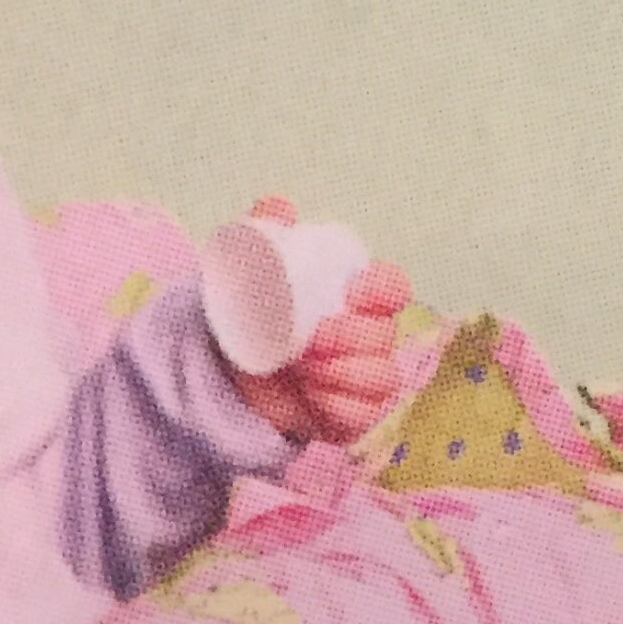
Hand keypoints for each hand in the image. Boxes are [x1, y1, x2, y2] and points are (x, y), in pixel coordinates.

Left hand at [223, 194, 411, 447]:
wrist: (229, 377)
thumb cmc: (255, 319)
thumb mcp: (250, 274)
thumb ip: (263, 232)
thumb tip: (277, 207)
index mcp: (359, 299)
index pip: (393, 288)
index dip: (384, 289)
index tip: (352, 291)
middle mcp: (372, 338)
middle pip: (386, 335)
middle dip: (352, 337)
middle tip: (313, 339)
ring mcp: (365, 380)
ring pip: (381, 377)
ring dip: (344, 372)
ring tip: (305, 367)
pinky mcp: (352, 416)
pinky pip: (362, 414)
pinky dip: (337, 403)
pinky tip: (314, 395)